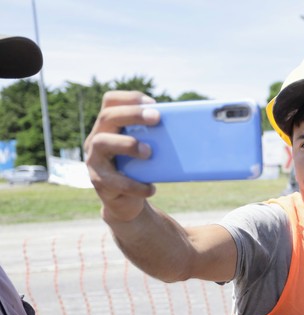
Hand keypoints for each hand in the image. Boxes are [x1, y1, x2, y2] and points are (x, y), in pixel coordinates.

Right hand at [84, 90, 159, 223]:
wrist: (127, 202)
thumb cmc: (140, 170)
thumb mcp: (146, 151)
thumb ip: (154, 138)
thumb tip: (183, 129)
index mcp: (109, 127)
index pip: (110, 101)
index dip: (129, 98)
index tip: (152, 103)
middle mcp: (96, 139)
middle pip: (107, 117)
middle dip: (133, 114)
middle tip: (156, 118)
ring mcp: (94, 160)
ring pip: (102, 143)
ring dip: (128, 144)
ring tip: (149, 152)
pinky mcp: (100, 183)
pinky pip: (115, 181)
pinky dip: (136, 185)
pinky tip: (151, 188)